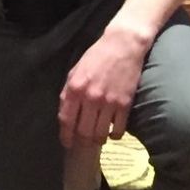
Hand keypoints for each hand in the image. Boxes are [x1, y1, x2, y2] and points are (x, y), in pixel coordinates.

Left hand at [58, 22, 149, 147]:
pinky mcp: (125, 104)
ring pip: (100, 134)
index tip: (67, 144)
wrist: (122, 46)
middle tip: (84, 142)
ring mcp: (108, 102)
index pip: (66, 119)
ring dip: (98, 139)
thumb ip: (68, 92)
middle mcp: (90, 97)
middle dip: (82, 140)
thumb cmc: (96, 57)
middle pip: (83, 131)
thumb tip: (65, 113)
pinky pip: (118, 129)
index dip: (65, 135)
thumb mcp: (75, 70)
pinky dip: (114, 135)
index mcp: (75, 87)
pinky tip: (112, 132)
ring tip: (98, 138)